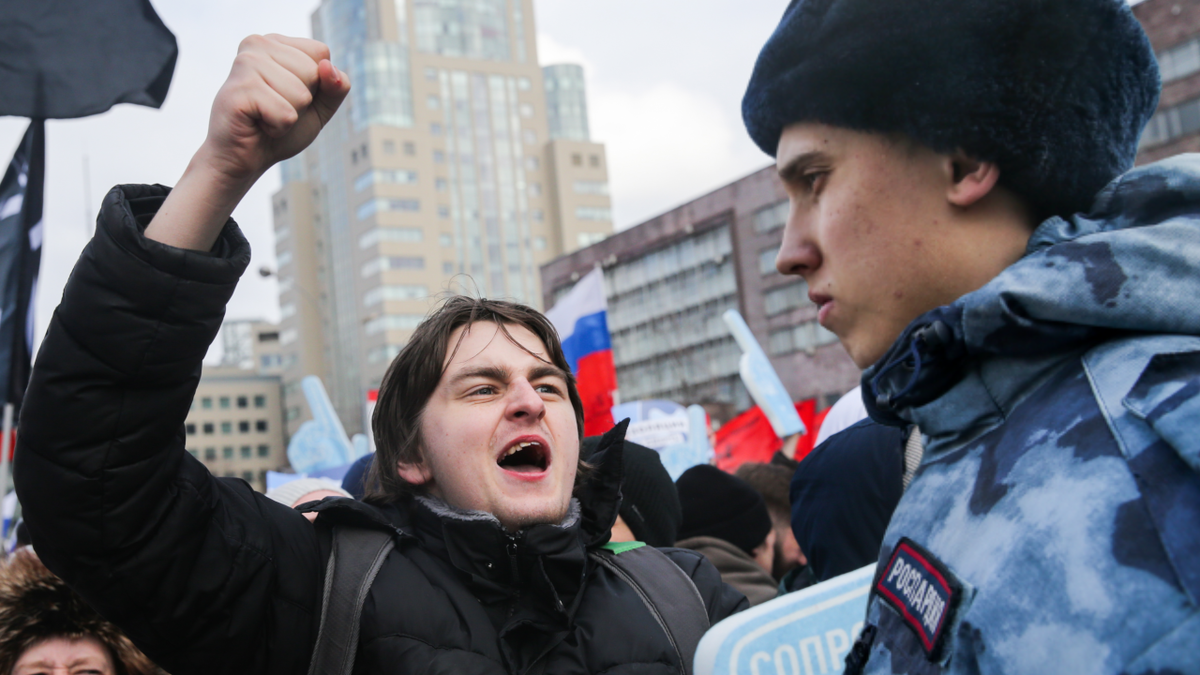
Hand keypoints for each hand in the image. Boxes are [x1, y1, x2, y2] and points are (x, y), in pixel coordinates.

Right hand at [144, 34, 349, 250]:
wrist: (244, 158)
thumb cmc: (279, 128)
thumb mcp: (319, 107)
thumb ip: (336, 87)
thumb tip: (328, 67)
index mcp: (275, 42)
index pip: (321, 53)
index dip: (316, 84)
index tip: (288, 94)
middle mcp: (257, 44)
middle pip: (314, 72)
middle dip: (303, 102)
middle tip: (274, 108)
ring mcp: (245, 64)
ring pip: (302, 94)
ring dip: (290, 116)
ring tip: (265, 115)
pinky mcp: (240, 90)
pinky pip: (286, 114)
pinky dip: (279, 128)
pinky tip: (257, 124)